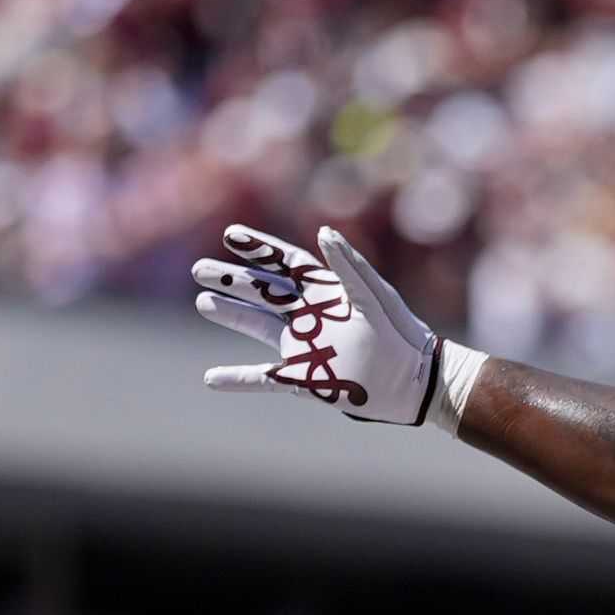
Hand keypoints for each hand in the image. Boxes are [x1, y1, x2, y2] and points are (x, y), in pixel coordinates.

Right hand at [194, 224, 450, 425]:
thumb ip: (350, 266)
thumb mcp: (376, 296)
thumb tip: (324, 232)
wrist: (415, 381)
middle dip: (232, 281)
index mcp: (326, 293)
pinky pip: (264, 379)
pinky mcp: (304, 380)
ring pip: (257, 327)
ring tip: (203, 303)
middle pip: (263, 293)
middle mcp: (310, 317)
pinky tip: (211, 380)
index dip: (259, 249)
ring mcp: (304, 348)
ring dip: (231, 315)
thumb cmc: (401, 333)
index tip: (232, 235)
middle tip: (200, 270)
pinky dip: (238, 380)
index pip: (285, 265)